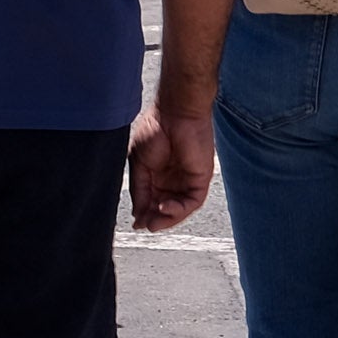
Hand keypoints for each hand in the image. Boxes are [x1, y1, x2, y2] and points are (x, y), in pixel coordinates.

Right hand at [128, 103, 214, 228]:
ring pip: (179, 210)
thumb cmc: (155, 129)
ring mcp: (187, 180)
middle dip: (155, 220)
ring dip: (167, 219)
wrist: (175, 112)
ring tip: (154, 221)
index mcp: (157, 177)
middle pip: (165, 210)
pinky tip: (165, 207)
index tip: (137, 223)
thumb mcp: (138, 164)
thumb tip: (137, 215)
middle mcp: (173, 181)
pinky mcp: (201, 178)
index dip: (145, 215)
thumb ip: (139, 190)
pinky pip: (193, 202)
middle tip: (145, 224)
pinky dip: (179, 210)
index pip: (152, 204)